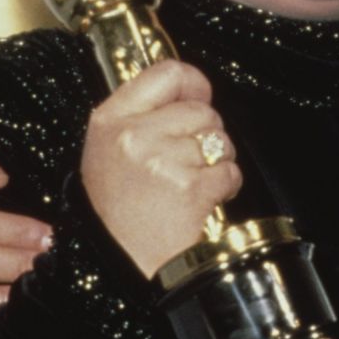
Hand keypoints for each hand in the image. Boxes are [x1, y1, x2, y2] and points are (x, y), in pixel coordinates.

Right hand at [81, 59, 242, 277]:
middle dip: (205, 135)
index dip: (192, 83)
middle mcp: (132, 136)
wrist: (120, 265)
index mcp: (110, 120)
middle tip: (185, 163)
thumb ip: (141, 115)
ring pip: (219, 140)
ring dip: (216, 162)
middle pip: (201, 110)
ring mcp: (160, 160)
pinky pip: (229, 171)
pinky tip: (201, 201)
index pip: (166, 73)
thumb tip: (189, 88)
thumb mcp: (109, 151)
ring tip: (190, 184)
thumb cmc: (118, 211)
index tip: (198, 97)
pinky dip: (225, 187)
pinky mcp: (188, 187)